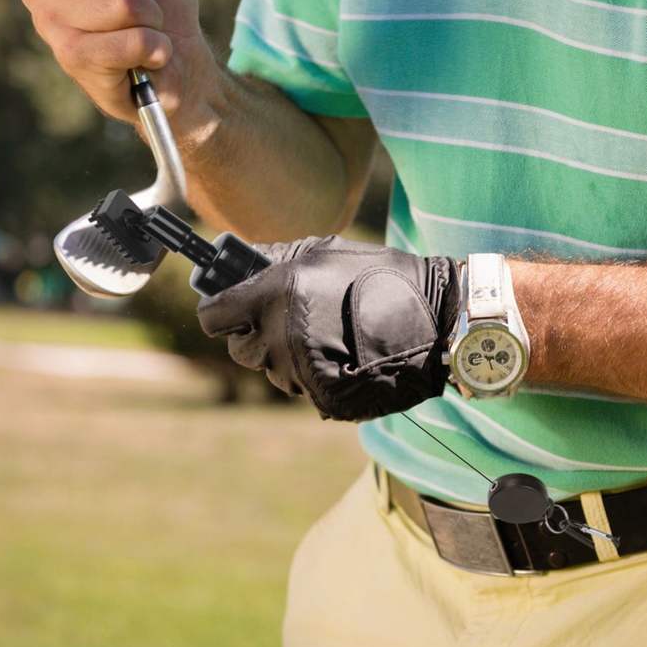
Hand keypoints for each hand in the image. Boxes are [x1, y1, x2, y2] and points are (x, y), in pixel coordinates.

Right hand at [20, 0, 213, 126]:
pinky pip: (133, 39)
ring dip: (151, 19)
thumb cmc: (164, 11)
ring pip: (125, 2)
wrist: (182, 66)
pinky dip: (155, 47)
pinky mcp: (76, 60)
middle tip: (142, 7)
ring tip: (145, 32)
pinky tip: (149, 57)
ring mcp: (54, 27)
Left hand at [197, 237, 461, 420]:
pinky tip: (340, 356)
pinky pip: (300, 388)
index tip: (230, 309)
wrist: (432, 318)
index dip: (220, 311)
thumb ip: (276, 258)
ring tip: (323, 337)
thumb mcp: (324, 250)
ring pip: (270, 371)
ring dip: (285, 357)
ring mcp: (299, 369)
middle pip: (239, 350)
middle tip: (285, 323)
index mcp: (274, 293)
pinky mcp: (320, 396)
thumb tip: (238, 263)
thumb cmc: (379, 276)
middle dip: (255, 337)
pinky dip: (312, 376)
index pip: (214, 315)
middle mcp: (279, 334)